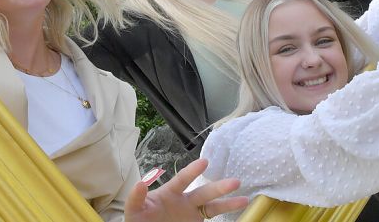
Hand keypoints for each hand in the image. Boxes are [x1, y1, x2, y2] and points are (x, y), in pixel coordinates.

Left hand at [124, 158, 247, 221]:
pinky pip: (211, 221)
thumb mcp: (134, 211)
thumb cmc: (139, 221)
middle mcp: (185, 202)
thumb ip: (137, 199)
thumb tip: (140, 183)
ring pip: (213, 208)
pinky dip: (223, 220)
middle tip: (235, 182)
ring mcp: (192, 215)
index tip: (204, 162)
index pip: (183, 179)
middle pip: (205, 193)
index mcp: (170, 194)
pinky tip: (236, 218)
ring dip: (228, 204)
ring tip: (245, 200)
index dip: (193, 171)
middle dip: (220, 187)